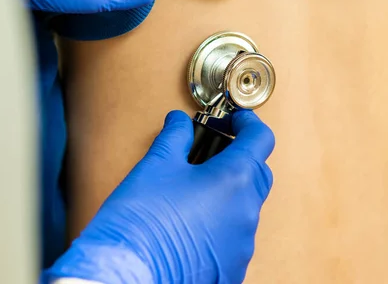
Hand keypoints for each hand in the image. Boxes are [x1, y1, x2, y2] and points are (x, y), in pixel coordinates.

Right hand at [43, 110, 274, 283]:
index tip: (235, 120)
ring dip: (230, 193)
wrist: (127, 274)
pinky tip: (194, 223)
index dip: (248, 123)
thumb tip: (179, 122)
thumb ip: (175, 137)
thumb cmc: (141, 221)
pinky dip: (222, 223)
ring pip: (246, 207)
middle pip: (258, 172)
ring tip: (196, 191)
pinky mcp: (233, 268)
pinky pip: (236, 237)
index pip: (260, 139)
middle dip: (240, 157)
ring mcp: (242, 244)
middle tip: (212, 153)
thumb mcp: (156, 166)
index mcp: (234, 179)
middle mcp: (246, 212)